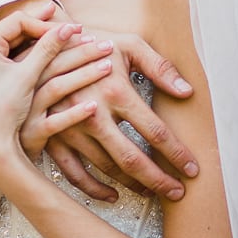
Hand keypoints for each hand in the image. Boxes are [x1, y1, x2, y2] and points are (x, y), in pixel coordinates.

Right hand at [0, 12, 109, 181]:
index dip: (62, 37)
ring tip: (107, 66)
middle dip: (81, 51)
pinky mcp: (31, 134)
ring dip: (84, 75)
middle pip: (52, 64)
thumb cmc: (11, 111)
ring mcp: (25, 112)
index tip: (85, 29)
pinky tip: (92, 106)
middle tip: (107, 44)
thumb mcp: (15, 80)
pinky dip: (73, 114)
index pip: (39, 47)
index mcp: (14, 70)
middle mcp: (18, 89)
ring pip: (56, 88)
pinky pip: (54, 123)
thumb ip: (19, 49)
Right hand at [36, 31, 197, 202]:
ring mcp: (69, 126)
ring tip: (151, 192)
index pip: (155, 131)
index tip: (192, 170)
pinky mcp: (50, 135)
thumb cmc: (93, 42)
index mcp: (115, 90)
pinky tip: (112, 195)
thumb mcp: (130, 45)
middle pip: (131, 158)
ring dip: (131, 185)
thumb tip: (187, 92)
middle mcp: (92, 112)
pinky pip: (72, 172)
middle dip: (158, 179)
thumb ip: (160, 68)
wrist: (45, 44)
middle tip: (177, 193)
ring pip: (105, 168)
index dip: (176, 153)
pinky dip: (93, 188)